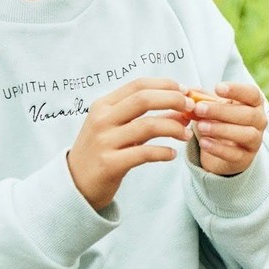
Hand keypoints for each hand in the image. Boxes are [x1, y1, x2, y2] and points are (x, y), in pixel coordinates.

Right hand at [67, 78, 193, 209]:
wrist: (76, 183)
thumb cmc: (103, 150)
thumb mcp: (121, 129)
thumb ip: (148, 117)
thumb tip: (183, 109)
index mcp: (103, 105)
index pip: (139, 85)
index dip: (166, 85)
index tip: (186, 92)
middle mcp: (102, 119)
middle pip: (143, 99)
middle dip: (173, 100)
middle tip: (192, 109)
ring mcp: (104, 141)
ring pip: (147, 125)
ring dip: (174, 128)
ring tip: (186, 135)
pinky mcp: (109, 163)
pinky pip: (144, 153)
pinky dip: (163, 152)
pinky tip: (172, 154)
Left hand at [186, 82, 268, 176]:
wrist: (223, 150)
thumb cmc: (219, 121)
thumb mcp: (212, 107)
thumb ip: (201, 98)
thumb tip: (187, 91)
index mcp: (253, 103)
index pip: (252, 93)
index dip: (237, 90)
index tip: (217, 88)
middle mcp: (259, 121)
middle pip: (248, 114)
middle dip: (222, 111)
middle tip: (199, 108)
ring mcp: (255, 140)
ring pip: (246, 134)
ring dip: (222, 129)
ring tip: (200, 126)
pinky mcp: (246, 158)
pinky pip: (236, 154)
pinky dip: (219, 148)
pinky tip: (203, 142)